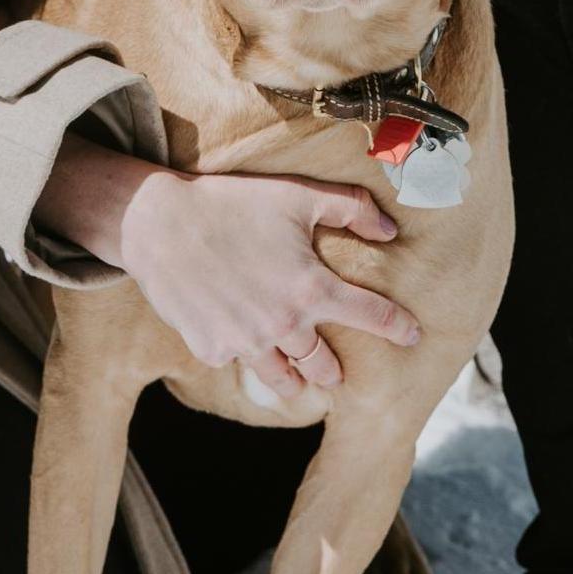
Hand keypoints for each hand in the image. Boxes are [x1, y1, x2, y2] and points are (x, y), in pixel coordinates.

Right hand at [117, 167, 419, 399]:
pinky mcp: (212, 350)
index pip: (371, 317)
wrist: (159, 223)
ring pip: (286, 378)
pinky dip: (244, 354)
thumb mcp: (296, 194)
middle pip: (326, 366)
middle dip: (336, 368)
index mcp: (311, 288)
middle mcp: (284, 324)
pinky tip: (240, 339)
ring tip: (302, 378)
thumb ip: (351, 209)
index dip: (398, 328)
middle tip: (338, 369)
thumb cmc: (231, 203)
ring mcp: (247, 343)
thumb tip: (390, 230)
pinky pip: (238, 362)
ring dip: (299, 379)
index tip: (413, 337)